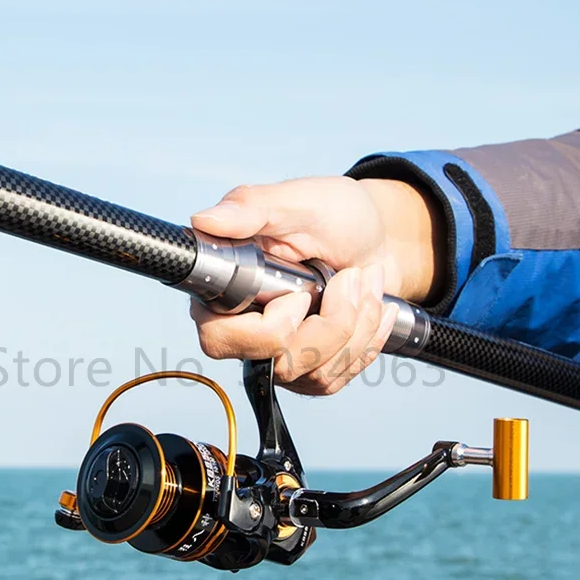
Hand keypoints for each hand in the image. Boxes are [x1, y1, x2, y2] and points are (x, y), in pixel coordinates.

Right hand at [188, 176, 443, 395]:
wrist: (377, 237)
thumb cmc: (333, 215)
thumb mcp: (296, 202)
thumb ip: (248, 208)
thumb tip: (202, 221)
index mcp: (225, 290)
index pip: (220, 340)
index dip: (272, 326)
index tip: (303, 294)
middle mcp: (244, 330)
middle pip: (278, 364)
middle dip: (332, 326)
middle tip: (352, 278)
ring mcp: (277, 355)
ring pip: (314, 374)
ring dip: (358, 325)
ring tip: (366, 280)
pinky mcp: (308, 370)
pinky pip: (336, 378)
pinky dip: (368, 340)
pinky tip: (375, 307)